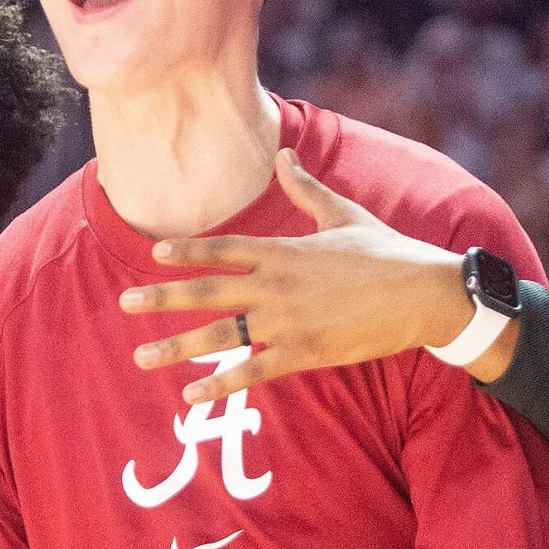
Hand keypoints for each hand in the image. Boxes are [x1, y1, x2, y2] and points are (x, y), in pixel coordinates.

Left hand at [119, 148, 481, 403]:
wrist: (424, 293)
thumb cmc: (386, 251)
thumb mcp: (342, 213)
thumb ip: (305, 187)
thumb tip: (284, 152)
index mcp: (283, 249)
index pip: (223, 248)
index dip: (187, 252)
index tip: (154, 255)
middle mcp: (275, 284)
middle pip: (207, 291)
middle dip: (162, 297)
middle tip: (125, 303)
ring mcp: (287, 321)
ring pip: (220, 335)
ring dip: (177, 346)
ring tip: (142, 356)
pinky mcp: (304, 354)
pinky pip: (253, 371)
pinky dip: (220, 385)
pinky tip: (191, 395)